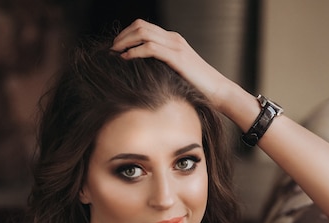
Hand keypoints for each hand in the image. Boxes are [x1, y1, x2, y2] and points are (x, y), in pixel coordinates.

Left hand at [111, 19, 228, 108]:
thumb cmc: (197, 87)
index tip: (116, 48)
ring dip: (125, 42)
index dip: (126, 34)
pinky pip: (150, 48)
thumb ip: (161, 68)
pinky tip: (126, 59)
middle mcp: (173, 38)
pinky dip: (135, 52)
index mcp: (172, 40)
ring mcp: (175, 46)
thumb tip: (143, 75)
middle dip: (122, 36)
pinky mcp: (177, 57)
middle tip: (111, 50)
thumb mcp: (176, 73)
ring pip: (143, 33)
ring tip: (115, 53)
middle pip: (141, 26)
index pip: (144, 27)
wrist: (217, 90)